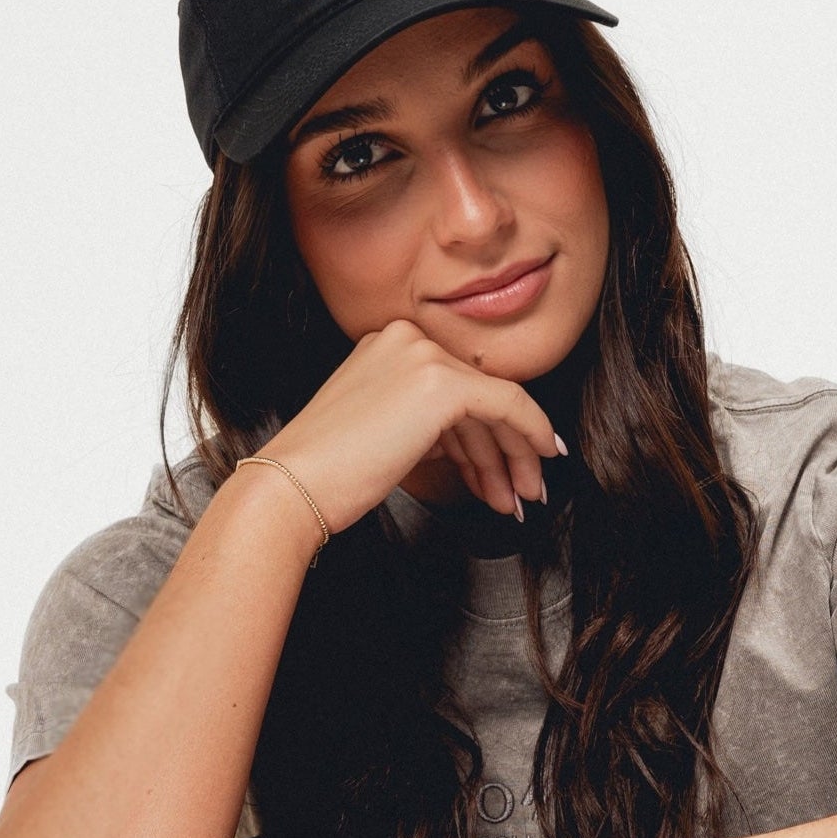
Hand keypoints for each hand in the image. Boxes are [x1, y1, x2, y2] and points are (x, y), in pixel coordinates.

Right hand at [249, 318, 564, 537]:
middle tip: (522, 491)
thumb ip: (429, 428)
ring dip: (514, 457)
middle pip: (476, 396)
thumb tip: (477, 450)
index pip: (454, 388)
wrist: (294, 486)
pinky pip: (507, 404)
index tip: (508, 467)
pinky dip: (531, 433)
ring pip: (495, 404)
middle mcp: (407, 338)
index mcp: (388, 344)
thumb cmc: (330, 474)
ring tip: (520, 499)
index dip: (486, 433)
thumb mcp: (388, 435)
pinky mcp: (441, 382)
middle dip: (505, 450)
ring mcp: (424, 355)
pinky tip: (542, 460)